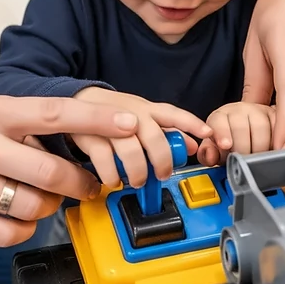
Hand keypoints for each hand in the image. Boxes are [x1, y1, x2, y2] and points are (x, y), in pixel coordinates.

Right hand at [0, 95, 139, 247]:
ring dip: (51, 206)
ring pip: (32, 207)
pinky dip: (27, 227)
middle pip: (49, 173)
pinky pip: (10, 233)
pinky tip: (21, 213)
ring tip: (45, 196)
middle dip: (80, 183)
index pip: (53, 114)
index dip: (94, 121)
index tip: (129, 124)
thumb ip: (34, 124)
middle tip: (90, 184)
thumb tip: (92, 140)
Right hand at [71, 87, 211, 187]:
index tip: (207, 134)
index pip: (173, 114)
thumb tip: (192, 144)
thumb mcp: (143, 117)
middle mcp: (130, 114)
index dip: (191, 124)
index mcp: (146, 109)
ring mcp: (108, 124)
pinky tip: (114, 180)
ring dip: (137, 170)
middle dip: (161, 159)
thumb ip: (166, 130)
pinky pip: (104, 160)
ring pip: (130, 149)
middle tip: (162, 174)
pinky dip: (111, 175)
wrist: (77, 102)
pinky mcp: (89, 136)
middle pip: (153, 136)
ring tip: (137, 181)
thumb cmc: (114, 113)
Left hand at [198, 102, 275, 165]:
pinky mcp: (276, 116)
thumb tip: (210, 157)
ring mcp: (259, 111)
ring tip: (257, 158)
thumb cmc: (231, 143)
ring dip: (260, 148)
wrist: (251, 134)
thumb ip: (209, 154)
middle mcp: (239, 110)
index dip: (222, 134)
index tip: (226, 145)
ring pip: (261, 128)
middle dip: (242, 149)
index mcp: (220, 117)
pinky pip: (278, 128)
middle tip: (244, 162)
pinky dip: (276, 142)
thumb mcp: (216, 150)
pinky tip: (272, 150)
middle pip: (240, 128)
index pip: (218, 122)